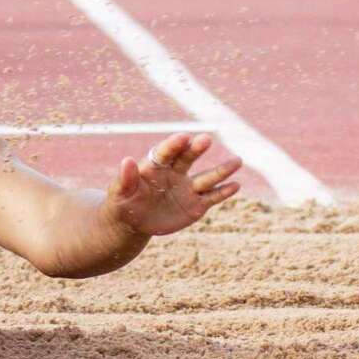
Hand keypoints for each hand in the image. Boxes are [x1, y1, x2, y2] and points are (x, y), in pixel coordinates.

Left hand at [103, 133, 241, 238]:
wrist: (133, 221)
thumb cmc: (124, 201)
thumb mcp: (120, 192)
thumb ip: (125, 178)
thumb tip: (127, 160)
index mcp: (155, 166)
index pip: (166, 152)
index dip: (174, 145)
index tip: (183, 137)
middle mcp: (175, 173)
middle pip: (188, 158)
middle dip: (196, 149)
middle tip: (205, 139)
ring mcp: (187, 189)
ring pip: (207, 177)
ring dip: (222, 170)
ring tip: (237, 160)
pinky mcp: (196, 205)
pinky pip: (212, 197)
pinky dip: (224, 192)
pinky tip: (236, 185)